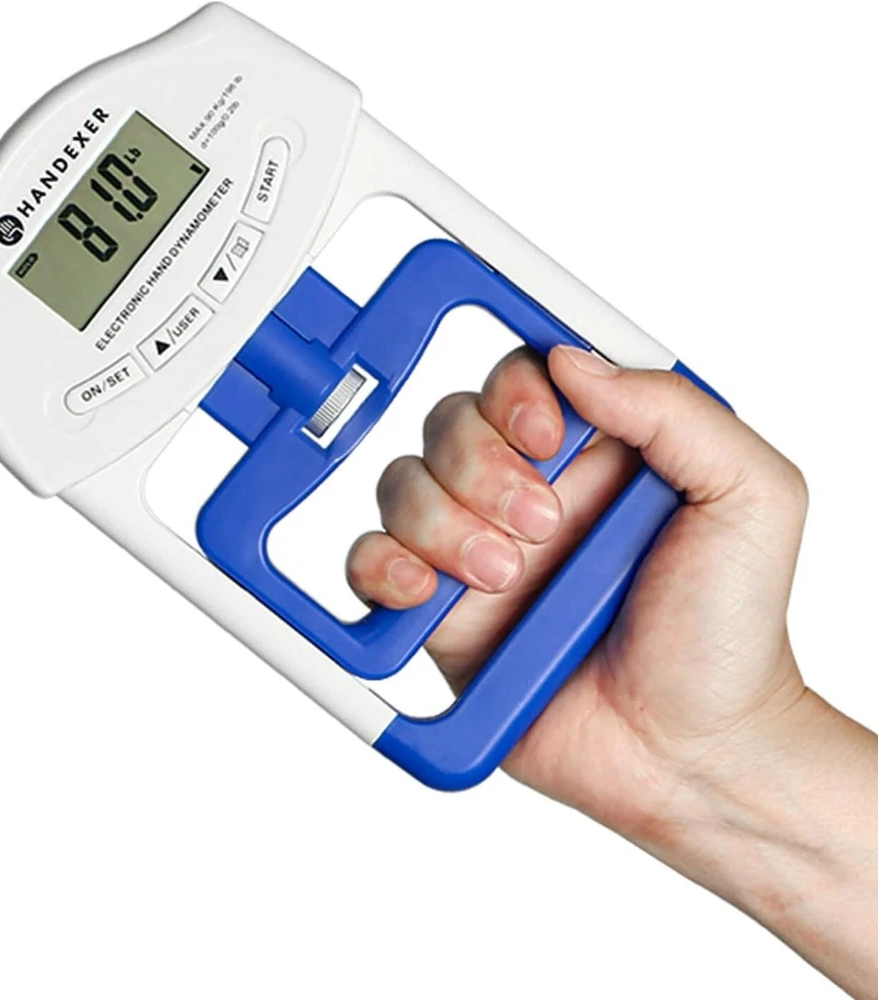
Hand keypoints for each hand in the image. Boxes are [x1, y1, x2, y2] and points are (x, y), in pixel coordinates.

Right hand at [346, 345, 809, 835]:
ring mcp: (478, 553)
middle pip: (450, 426)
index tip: (547, 440)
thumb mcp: (751, 499)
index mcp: (596, 455)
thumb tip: (571, 360)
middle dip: (482, 470)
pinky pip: (370, 565)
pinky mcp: (443, 614)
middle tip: (540, 530)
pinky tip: (420, 590)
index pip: (520, 378)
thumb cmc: (727, 635)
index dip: (514, 395)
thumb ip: (674, 411)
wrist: (690, 753)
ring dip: (441, 525)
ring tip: (504, 579)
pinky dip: (379, 567)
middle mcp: (528, 494)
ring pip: (404, 488)